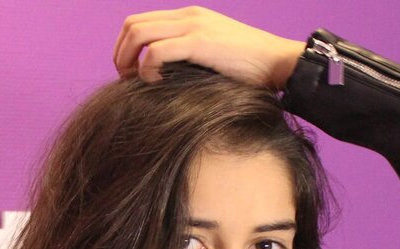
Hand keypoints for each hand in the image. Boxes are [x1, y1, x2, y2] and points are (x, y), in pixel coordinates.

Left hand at [113, 6, 305, 89]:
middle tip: (126, 79)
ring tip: (135, 81)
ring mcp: (193, 27)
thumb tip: (165, 77)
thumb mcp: (214, 54)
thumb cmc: (251, 67)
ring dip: (128, 59)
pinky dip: (147, 68)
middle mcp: (188, 16)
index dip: (125, 46)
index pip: (141, 21)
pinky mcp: (199, 43)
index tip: (128, 71)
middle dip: (120, 53)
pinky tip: (154, 82)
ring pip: (138, 34)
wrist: (278, 62)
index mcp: (190, 16)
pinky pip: (157, 51)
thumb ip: (190, 56)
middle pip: (132, 24)